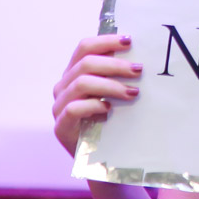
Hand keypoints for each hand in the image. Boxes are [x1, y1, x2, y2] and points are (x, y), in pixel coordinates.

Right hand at [52, 34, 142, 155]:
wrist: (99, 157)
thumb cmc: (108, 120)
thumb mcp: (112, 93)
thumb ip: (117, 74)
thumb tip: (138, 55)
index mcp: (74, 72)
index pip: (84, 47)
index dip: (106, 41)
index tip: (129, 41)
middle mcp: (63, 86)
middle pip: (86, 63)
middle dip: (115, 65)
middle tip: (138, 70)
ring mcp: (59, 106)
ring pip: (82, 83)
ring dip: (111, 85)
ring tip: (132, 92)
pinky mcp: (61, 126)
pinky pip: (74, 109)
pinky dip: (94, 105)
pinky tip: (109, 109)